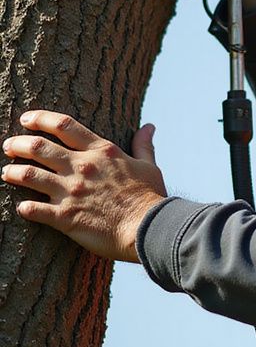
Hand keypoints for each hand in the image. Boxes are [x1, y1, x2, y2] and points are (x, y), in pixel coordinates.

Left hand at [2, 111, 167, 262]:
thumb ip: (143, 146)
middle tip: (9, 146)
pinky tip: (21, 207)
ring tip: (8, 172)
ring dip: (13, 172)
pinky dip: (23, 208)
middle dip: (18, 144)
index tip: (26, 119)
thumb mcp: (149, 166)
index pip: (64, 125)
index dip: (40, 119)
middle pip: (39, 147)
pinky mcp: (64, 217)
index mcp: (101, 152)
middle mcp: (81, 167)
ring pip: (29, 175)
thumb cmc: (150, 197)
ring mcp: (70, 192)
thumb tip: (149, 127)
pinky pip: (32, 210)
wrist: (148, 227)